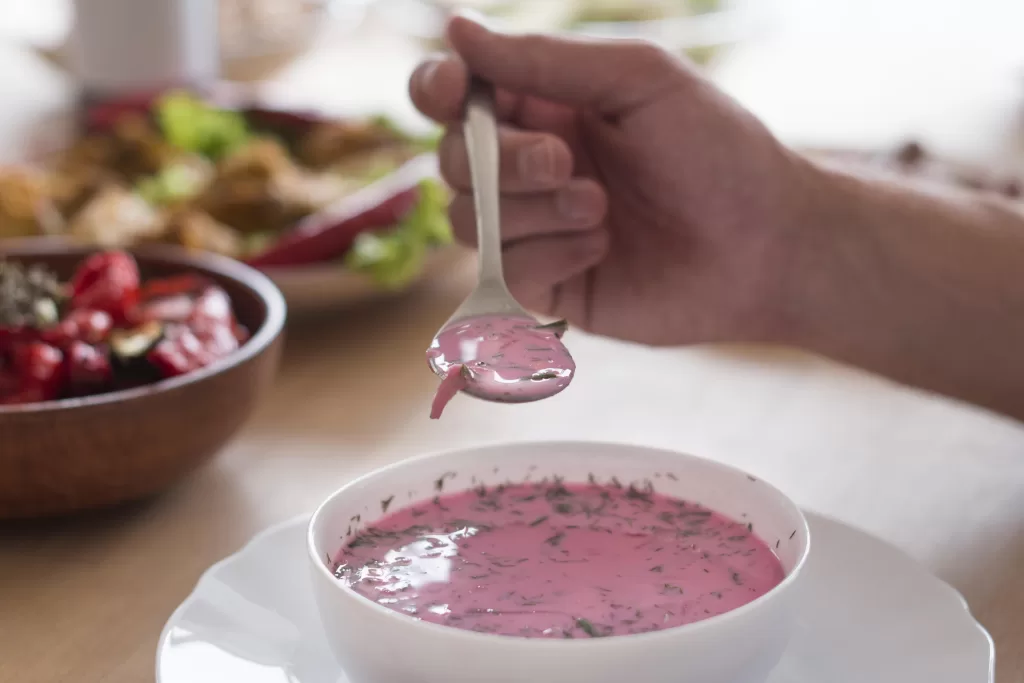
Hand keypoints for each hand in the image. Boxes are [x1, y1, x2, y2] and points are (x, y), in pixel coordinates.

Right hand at [410, 15, 813, 345]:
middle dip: (502, 161)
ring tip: (601, 209)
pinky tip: (600, 248)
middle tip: (567, 161)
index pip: (456, 96)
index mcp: (547, 107)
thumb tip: (457, 29)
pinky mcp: (547, 285)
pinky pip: (504, 270)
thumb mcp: (638, 80)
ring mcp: (537, 229)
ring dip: (531, 212)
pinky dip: (546, 256)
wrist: (767, 245)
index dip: (438, 90)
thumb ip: (544, 59)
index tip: (454, 92)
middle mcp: (531, 167)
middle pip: (454, 160)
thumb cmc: (718, 151)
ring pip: (468, 219)